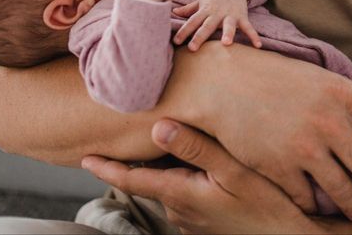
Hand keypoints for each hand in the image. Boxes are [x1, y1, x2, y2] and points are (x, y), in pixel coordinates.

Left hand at [82, 119, 319, 234]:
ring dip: (172, 167)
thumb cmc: (267, 204)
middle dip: (146, 157)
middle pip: (154, 177)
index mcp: (181, 194)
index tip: (84, 158)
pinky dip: (190, 178)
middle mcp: (179, 210)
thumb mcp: (235, 171)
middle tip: (139, 131)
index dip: (107, 168)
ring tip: (178, 141)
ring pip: (172, 185)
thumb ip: (197, 148)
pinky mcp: (206, 224)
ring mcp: (192, 220)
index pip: (133, 179)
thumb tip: (158, 127)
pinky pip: (188, 195)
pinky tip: (208, 167)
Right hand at [169, 43, 351, 218]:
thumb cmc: (273, 77)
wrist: (223, 83)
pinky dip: (315, 204)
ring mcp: (304, 147)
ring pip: (345, 193)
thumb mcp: (317, 78)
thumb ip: (346, 101)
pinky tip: (315, 201)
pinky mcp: (279, 167)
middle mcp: (329, 121)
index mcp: (342, 93)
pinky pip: (309, 198)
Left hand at [172, 0, 261, 49]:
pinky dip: (253, 35)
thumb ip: (188, 9)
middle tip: (192, 47)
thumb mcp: (200, 1)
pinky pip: (248, 27)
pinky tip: (257, 45)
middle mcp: (216, 13)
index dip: (183, 31)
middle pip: (207, 25)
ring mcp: (230, 15)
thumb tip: (173, 12)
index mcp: (205, 10)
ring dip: (227, 33)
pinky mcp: (242, 16)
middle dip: (200, 36)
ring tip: (226, 43)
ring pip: (228, 25)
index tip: (176, 41)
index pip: (192, 21)